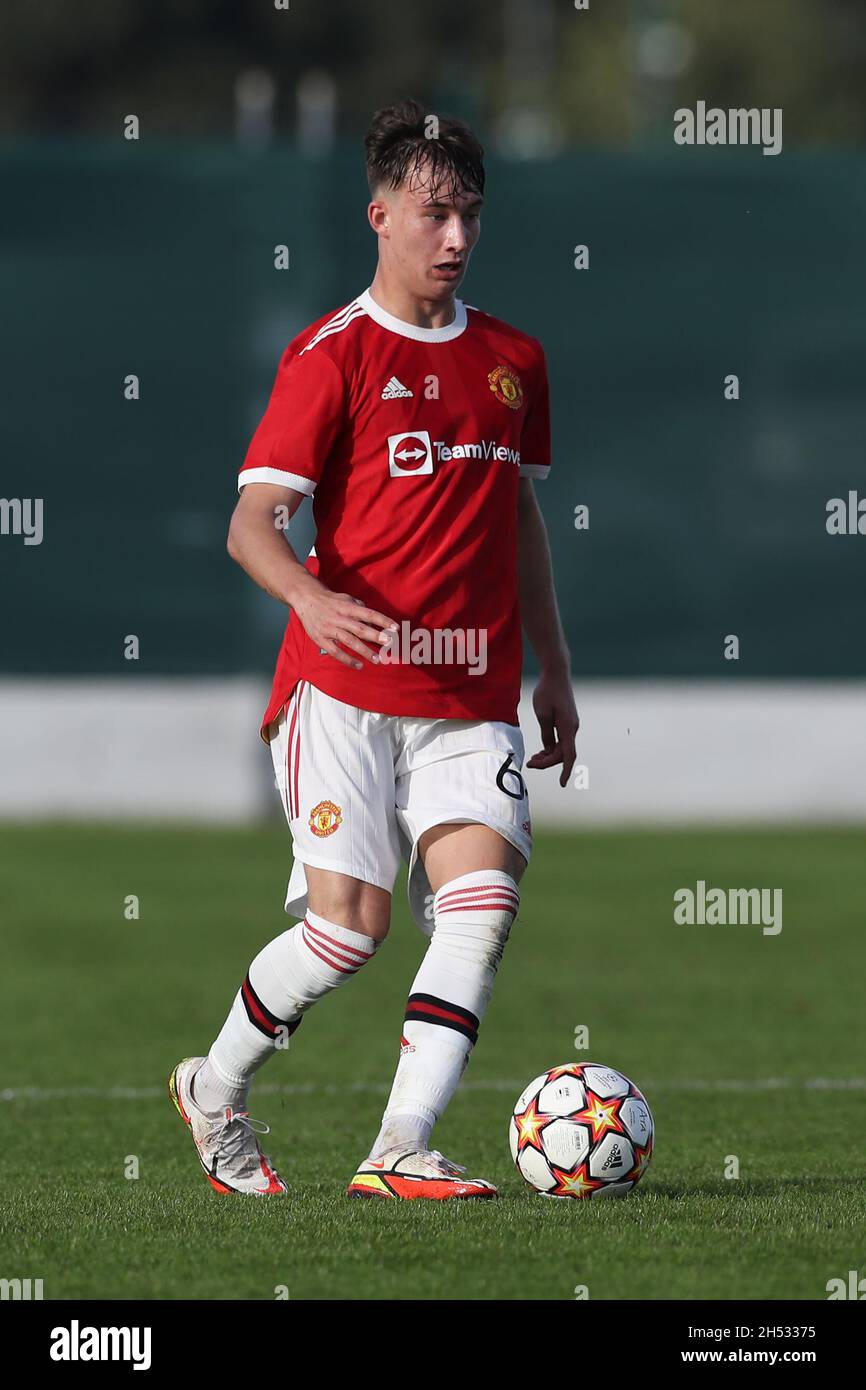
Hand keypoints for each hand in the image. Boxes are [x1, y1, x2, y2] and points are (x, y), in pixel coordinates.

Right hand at [293, 581, 397, 669]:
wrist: (305, 599)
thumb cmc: (329, 600)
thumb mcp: (345, 598)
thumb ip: (358, 606)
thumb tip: (371, 616)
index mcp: (347, 607)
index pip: (368, 614)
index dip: (382, 621)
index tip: (395, 628)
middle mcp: (340, 618)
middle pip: (360, 628)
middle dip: (376, 636)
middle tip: (389, 643)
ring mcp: (330, 629)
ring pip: (349, 641)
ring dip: (364, 651)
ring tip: (377, 659)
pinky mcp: (321, 639)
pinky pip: (335, 651)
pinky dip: (347, 659)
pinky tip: (359, 665)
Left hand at [526, 669, 578, 787]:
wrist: (556, 673)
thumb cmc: (547, 692)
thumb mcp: (542, 714)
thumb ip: (545, 734)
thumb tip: (548, 750)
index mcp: (568, 728)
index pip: (568, 756)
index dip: (565, 771)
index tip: (562, 783)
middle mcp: (572, 728)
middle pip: (563, 754)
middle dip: (547, 762)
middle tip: (530, 764)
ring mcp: (571, 725)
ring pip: (562, 748)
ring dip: (549, 756)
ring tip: (533, 759)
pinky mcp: (567, 721)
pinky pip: (561, 740)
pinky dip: (551, 748)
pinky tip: (541, 750)